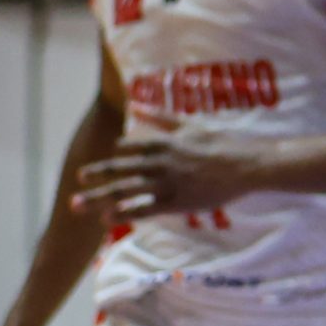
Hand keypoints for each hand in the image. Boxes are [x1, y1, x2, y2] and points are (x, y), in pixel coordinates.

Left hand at [70, 121, 265, 224]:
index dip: (113, 156)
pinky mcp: (177, 203)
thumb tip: (137, 106)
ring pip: (125, 191)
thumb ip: (162, 118)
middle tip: (77, 179)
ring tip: (77, 204)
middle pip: (119, 170)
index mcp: (166, 142)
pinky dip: (123, 213)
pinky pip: (143, 209)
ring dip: (98, 198)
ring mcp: (168, 183)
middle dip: (95, 175)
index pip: (129, 148)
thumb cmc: (222, 144)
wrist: (249, 165)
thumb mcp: (192, 126)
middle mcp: (162, 162)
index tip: (100, 164)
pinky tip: (107, 219)